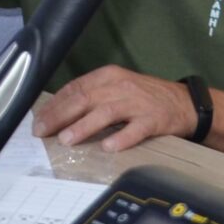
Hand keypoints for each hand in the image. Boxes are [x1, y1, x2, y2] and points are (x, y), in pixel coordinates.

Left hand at [32, 65, 194, 151]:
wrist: (185, 103)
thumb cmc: (146, 97)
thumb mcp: (117, 87)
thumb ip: (92, 95)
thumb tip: (58, 112)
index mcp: (109, 76)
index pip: (75, 88)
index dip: (54, 105)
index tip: (38, 120)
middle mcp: (122, 86)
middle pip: (86, 99)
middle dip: (60, 115)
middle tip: (43, 131)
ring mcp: (138, 103)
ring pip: (106, 113)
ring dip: (84, 126)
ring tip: (67, 139)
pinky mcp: (154, 119)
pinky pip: (135, 129)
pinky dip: (121, 138)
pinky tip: (108, 147)